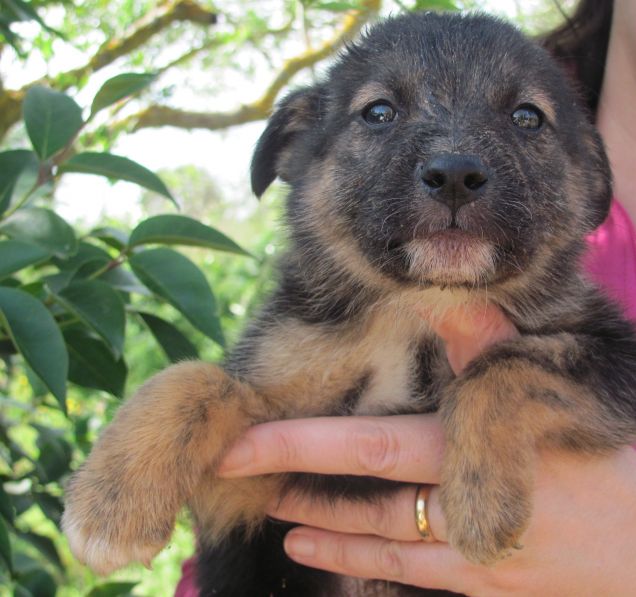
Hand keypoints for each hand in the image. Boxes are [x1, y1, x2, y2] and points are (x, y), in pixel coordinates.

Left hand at [217, 305, 635, 595]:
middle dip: (292, 485)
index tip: (240, 442)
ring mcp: (469, 556)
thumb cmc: (605, 457)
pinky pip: (408, 577)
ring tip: (276, 512)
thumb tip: (441, 297)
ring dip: (321, 528)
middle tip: (235, 473)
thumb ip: (485, 345)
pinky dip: (360, 566)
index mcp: (466, 453)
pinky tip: (326, 555)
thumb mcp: (542, 393)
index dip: (296, 445)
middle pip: (359, 500)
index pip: (362, 449)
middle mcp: (457, 508)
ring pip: (377, 544)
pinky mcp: (484, 585)